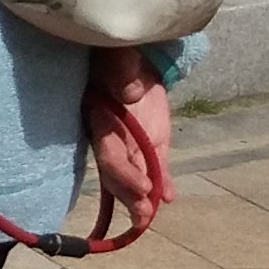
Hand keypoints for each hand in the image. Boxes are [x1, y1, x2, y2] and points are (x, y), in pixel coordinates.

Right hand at [85, 47, 174, 224]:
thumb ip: (120, 70)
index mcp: (100, 116)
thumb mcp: (116, 54)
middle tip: (143, 217)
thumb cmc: (115, 51)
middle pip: (117, 171)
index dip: (123, 172)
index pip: (109, 152)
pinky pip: (154, 163)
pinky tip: (169, 197)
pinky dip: (161, 180)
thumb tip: (130, 93)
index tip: (143, 187)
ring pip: (133, 173)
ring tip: (148, 217)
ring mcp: (130, 139)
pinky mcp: (150, 137)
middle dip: (128, 194)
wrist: (128, 51)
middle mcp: (112, 134)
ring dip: (141, 196)